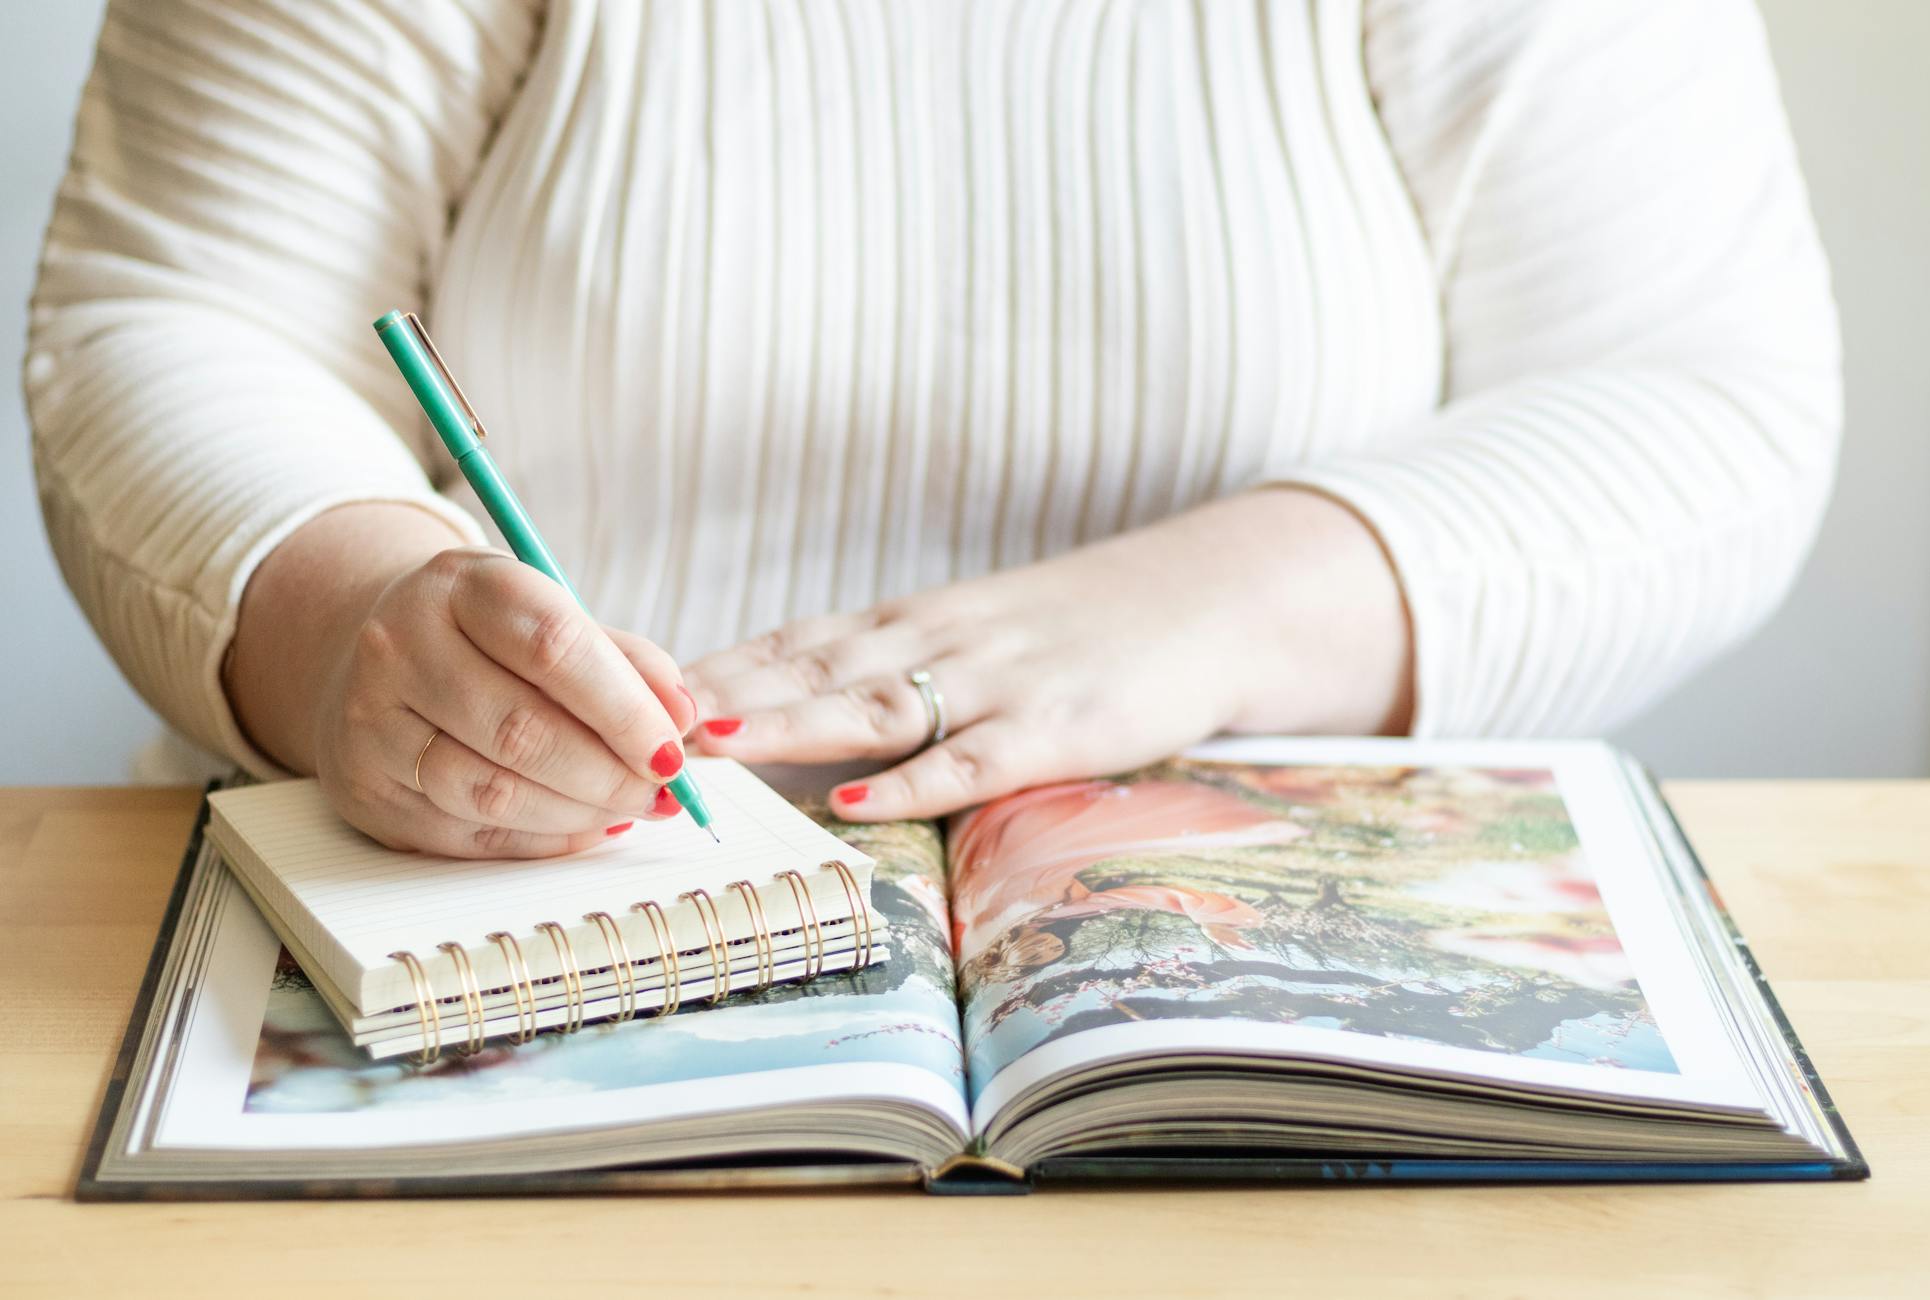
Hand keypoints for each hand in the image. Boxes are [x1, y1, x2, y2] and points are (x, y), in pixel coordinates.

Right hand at [227, 506, 696, 856]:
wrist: (380, 656)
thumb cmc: (489, 638)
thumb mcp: (553, 615)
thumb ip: (625, 661)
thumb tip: (682, 719)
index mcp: (459, 585)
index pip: (553, 645)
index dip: (624, 708)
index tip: (672, 746)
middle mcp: (401, 648)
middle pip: (522, 729)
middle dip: (609, 773)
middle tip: (661, 791)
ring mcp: (373, 723)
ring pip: (493, 791)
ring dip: (579, 812)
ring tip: (625, 808)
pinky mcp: (369, 791)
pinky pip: (470, 833)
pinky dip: (541, 838)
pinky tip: (579, 824)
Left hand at [684, 489, 1411, 819]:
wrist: (1199, 603)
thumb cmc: (1067, 630)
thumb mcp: (961, 634)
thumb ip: (877, 667)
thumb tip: (772, 710)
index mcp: (903, 624)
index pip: (784, 643)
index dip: (702, 667)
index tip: (617, 686)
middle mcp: (930, 643)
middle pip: (803, 669)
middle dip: (712, 695)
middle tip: (624, 718)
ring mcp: (990, 684)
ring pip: (868, 706)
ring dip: (782, 724)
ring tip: (706, 744)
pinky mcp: (1052, 727)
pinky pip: (969, 761)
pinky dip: (909, 782)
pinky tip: (852, 799)